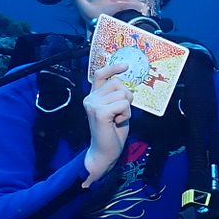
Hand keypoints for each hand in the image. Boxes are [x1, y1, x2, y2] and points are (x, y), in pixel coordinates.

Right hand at [82, 62, 131, 183]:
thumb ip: (118, 96)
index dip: (113, 68)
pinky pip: (123, 104)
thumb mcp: (116, 109)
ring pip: (122, 94)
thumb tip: (128, 85)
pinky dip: (126, 113)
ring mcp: (93, 104)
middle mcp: (91, 98)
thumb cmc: (113, 131)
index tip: (125, 66)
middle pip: (118, 84)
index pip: (100, 74)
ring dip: (127, 107)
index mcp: (94, 96)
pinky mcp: (99, 112)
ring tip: (118, 119)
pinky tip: (118, 122)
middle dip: (126, 96)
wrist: (105, 152)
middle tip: (121, 112)